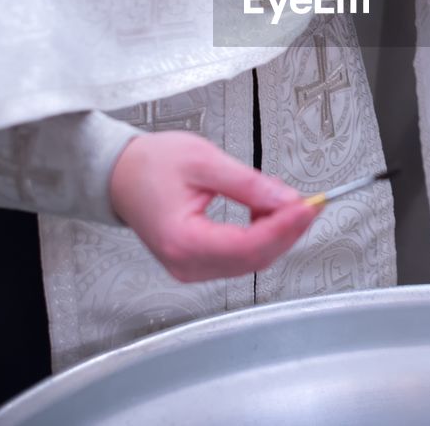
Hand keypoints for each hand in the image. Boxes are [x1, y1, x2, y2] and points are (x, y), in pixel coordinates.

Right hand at [109, 131, 317, 282]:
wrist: (119, 174)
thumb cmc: (151, 164)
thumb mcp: (204, 161)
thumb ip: (248, 184)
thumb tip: (286, 201)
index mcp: (182, 240)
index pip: (247, 245)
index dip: (284, 227)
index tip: (307, 206)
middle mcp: (186, 263)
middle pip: (253, 259)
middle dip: (287, 232)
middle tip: (310, 204)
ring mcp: (191, 267)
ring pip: (250, 262)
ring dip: (277, 236)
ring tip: (293, 206)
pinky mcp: (197, 263)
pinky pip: (239, 258)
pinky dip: (262, 239)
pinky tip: (271, 216)